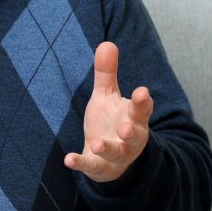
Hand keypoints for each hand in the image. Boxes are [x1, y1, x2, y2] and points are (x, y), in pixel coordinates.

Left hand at [64, 42, 153, 182]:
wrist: (109, 159)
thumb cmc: (110, 121)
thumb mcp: (107, 96)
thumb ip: (107, 73)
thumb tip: (107, 43)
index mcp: (134, 117)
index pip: (142, 108)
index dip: (142, 101)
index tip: (141, 92)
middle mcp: (130, 137)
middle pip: (135, 134)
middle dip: (131, 131)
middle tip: (126, 127)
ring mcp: (116, 154)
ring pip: (117, 153)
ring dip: (108, 148)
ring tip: (98, 144)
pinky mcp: (101, 167)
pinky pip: (92, 166)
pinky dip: (81, 163)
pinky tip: (68, 159)